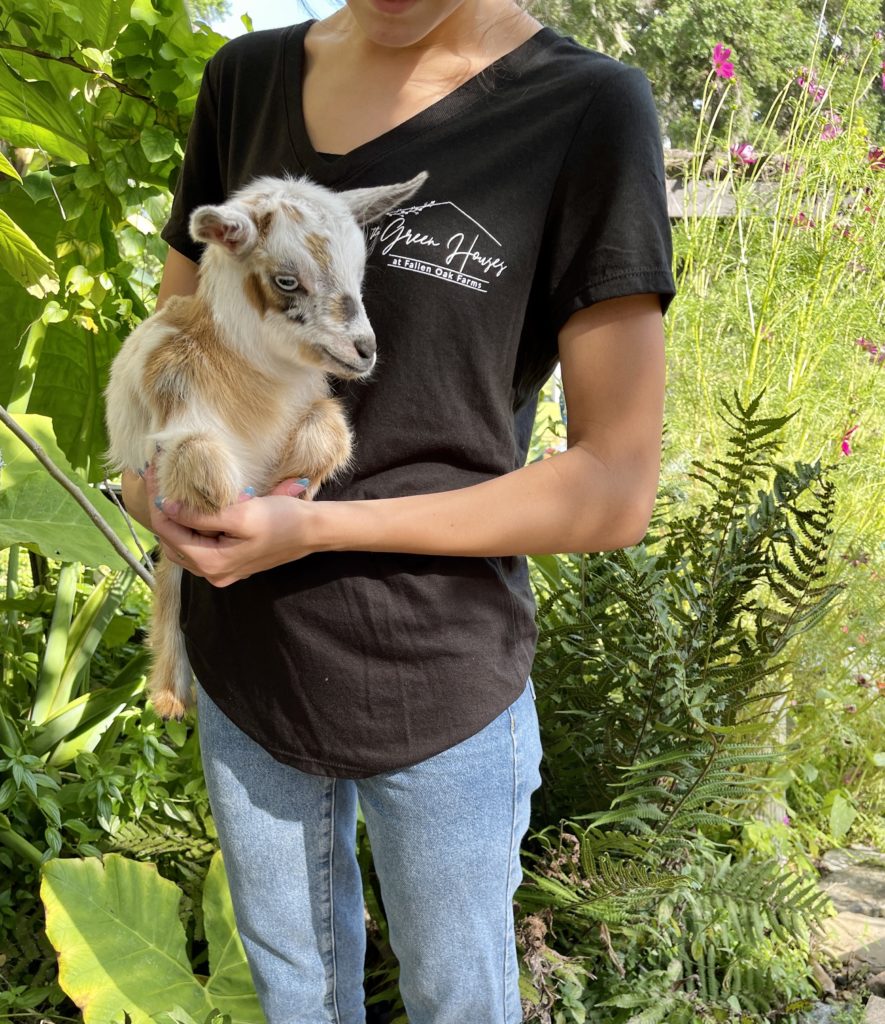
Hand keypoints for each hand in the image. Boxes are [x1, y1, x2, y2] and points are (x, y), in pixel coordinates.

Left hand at [146, 469, 311, 586]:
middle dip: (161, 509)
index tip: (153, 471)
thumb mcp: (241, 514)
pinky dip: (189, 528)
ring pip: (182, 545)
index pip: (168, 530)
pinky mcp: (229, 563)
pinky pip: (197, 547)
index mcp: (211, 563)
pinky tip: (191, 509)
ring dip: (173, 519)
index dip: (157, 500)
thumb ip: (201, 516)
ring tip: (169, 489)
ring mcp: (220, 571)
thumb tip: (168, 508)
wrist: (312, 532)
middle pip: (171, 540)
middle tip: (157, 477)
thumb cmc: (282, 520)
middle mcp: (211, 573)